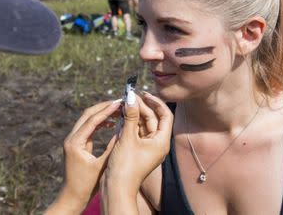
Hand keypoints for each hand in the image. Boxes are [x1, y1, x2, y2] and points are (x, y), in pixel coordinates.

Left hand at [45, 100, 119, 214]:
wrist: (72, 196)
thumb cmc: (87, 184)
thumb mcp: (102, 165)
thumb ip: (112, 147)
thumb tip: (123, 130)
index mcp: (75, 142)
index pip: (92, 120)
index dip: (107, 110)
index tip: (119, 103)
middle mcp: (71, 138)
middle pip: (87, 115)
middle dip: (104, 107)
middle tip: (119, 103)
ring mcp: (72, 140)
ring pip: (87, 120)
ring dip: (102, 114)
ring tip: (118, 110)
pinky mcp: (76, 144)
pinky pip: (88, 128)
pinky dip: (99, 123)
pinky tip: (111, 123)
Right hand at [101, 91, 173, 212]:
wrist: (116, 188)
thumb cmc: (125, 166)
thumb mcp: (127, 138)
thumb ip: (130, 116)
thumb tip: (130, 97)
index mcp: (161, 141)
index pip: (165, 115)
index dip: (156, 102)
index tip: (144, 94)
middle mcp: (157, 143)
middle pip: (153, 118)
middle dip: (142, 106)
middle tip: (129, 96)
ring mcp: (147, 147)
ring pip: (143, 124)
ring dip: (135, 113)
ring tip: (124, 102)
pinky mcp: (137, 149)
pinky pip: (136, 131)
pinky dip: (130, 122)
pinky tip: (121, 114)